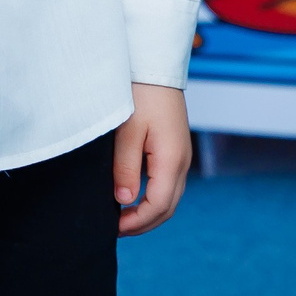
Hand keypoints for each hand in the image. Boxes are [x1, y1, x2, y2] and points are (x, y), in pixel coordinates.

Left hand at [115, 83, 192, 234]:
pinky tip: (133, 195)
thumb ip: (126, 168)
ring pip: (169, 198)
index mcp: (171, 160)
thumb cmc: (140, 94)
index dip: (136, 222)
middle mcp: (182, 162)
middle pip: (167, 208)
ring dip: (149, 212)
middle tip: (116, 229)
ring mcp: (181, 156)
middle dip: (143, 224)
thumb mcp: (128, 131)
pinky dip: (153, 197)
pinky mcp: (176, 149)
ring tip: (122, 217)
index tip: (113, 227)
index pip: (158, 206)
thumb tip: (124, 201)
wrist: (156, 67)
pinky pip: (168, 184)